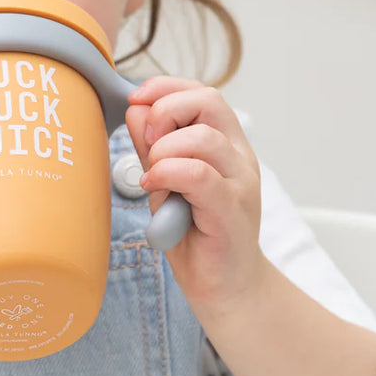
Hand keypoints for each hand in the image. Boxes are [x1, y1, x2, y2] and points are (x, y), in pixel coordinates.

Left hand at [126, 77, 266, 313]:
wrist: (224, 287)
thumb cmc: (195, 234)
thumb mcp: (164, 181)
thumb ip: (152, 146)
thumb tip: (135, 108)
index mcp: (225, 144)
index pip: (203, 92)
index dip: (166, 87)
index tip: (137, 99)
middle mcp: (239, 157)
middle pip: (209, 101)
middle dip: (165, 111)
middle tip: (148, 144)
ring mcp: (240, 182)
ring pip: (202, 138)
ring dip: (164, 151)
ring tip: (152, 175)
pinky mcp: (232, 210)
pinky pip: (199, 175)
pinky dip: (168, 173)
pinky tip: (153, 186)